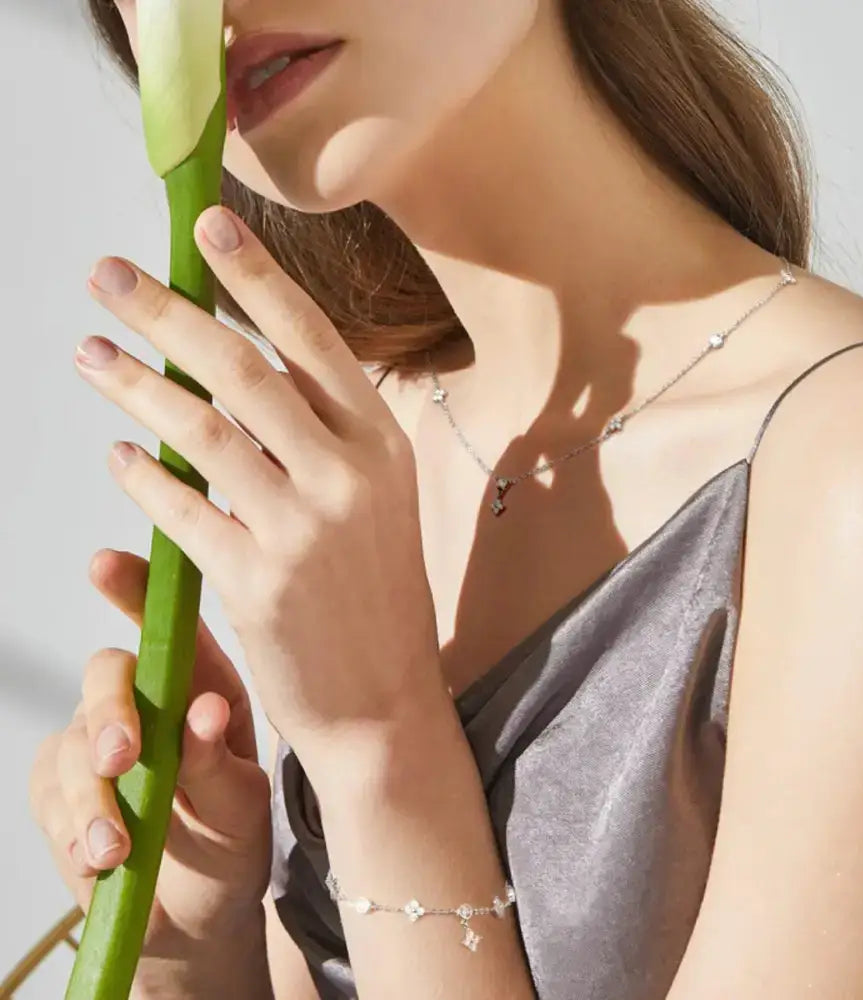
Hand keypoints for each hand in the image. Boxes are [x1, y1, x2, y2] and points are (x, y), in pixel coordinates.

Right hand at [28, 548, 270, 957]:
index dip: (136, 591)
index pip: (170, 628)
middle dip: (109, 713)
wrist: (199, 916)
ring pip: (71, 742)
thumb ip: (220, 764)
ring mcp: (101, 746)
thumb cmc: (234, 844)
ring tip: (121, 848)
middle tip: (122, 758)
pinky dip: (74, 830)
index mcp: (204, 689)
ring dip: (92, 798)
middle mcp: (150, 706)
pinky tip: (102, 861)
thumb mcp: (243, 809)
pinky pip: (50, 796)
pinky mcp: (64, 793)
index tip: (106, 565)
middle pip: (107, 674)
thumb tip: (200, 712)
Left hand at [74, 205, 443, 756]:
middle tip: (109, 276)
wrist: (385, 699)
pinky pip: (180, 509)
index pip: (313, 339)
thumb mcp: (374, 503)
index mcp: (382, 446)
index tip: (207, 226)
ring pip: (201, 432)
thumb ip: (320, 440)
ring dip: (135, 384)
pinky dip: (141, 476)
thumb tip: (231, 378)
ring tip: (90, 354)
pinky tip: (117, 454)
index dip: (255, 277)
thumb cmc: (376, 594)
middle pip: (242, 371)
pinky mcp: (254, 584)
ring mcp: (303, 531)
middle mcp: (348, 477)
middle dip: (167, 312)